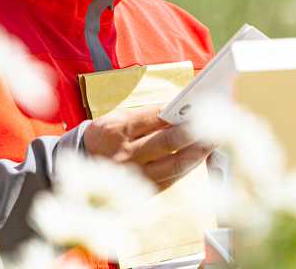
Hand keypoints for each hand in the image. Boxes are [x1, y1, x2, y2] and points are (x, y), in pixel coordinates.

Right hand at [83, 105, 212, 189]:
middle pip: (168, 142)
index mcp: (118, 129)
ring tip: (213, 142)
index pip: (155, 117)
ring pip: (174, 165)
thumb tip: (182, 111)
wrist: (81, 162)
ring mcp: (134, 175)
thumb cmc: (107, 134)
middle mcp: (125, 154)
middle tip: (214, 124)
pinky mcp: (140, 190)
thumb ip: (148, 115)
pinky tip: (198, 158)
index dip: (179, 112)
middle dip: (195, 132)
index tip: (198, 105)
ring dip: (198, 153)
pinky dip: (187, 168)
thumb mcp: (119, 117)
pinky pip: (170, 180)